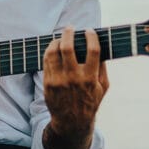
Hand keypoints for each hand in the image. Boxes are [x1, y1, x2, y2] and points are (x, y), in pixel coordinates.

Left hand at [42, 27, 109, 148]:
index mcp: (90, 78)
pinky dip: (49, 52)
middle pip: (68, 48)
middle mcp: (73, 78)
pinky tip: (54, 48)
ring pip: (53, 53)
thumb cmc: (90, 102)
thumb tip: (100, 47)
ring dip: (56, 41)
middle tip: (70, 28)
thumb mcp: (103, 87)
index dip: (91, 37)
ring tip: (60, 38)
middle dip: (68, 33)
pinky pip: (46, 62)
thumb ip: (102, 68)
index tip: (89, 31)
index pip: (92, 51)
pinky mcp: (48, 83)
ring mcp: (59, 80)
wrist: (72, 121)